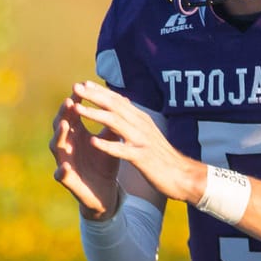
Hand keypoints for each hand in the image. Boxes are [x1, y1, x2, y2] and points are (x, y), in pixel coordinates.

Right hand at [50, 96, 121, 218]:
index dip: (75, 100)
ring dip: (59, 135)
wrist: (104, 191)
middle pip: (60, 125)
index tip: (81, 87)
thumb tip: (122, 100)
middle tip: (69, 101)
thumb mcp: (110, 141)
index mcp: (77, 134)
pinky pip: (60, 175)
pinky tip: (64, 167)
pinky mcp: (67, 180)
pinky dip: (61, 171)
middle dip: (64, 113)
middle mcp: (67, 145)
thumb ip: (112, 123)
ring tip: (64, 125)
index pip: (72, 113)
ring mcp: (64, 161)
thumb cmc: (105, 163)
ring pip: (56, 146)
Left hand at [67, 80, 203, 204]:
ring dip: (95, 114)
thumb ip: (136, 121)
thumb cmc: (164, 157)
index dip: (101, 92)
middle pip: (115, 106)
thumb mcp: (149, 134)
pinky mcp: (143, 158)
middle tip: (76, 86)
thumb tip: (125, 107)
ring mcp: (142, 141)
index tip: (85, 84)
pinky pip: (122, 150)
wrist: (184, 176)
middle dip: (94, 96)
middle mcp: (142, 126)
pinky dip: (107, 145)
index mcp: (142, 120)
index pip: (119, 101)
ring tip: (77, 108)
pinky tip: (93, 142)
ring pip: (116, 123)